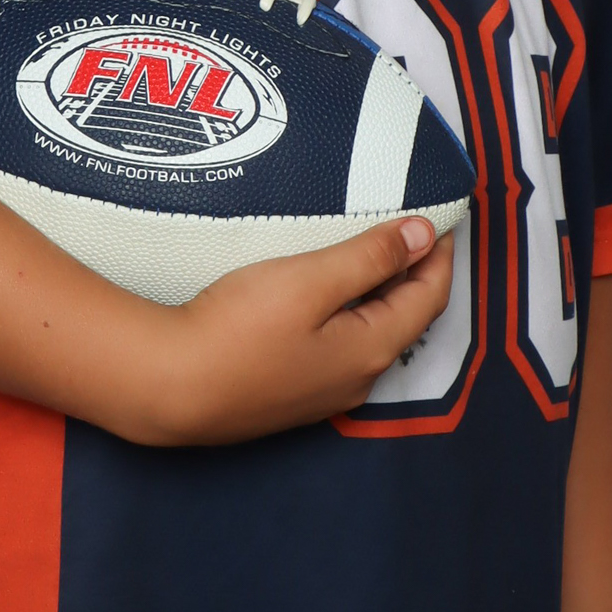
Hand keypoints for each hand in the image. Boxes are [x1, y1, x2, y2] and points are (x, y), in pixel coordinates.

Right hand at [140, 218, 455, 444]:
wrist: (169, 386)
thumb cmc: (238, 330)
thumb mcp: (310, 280)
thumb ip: (370, 257)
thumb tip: (423, 237)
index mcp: (372, 349)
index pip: (428, 296)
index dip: (439, 254)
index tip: (441, 217)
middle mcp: (356, 378)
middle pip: (403, 317)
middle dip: (413, 273)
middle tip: (411, 229)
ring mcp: (322, 392)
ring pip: (369, 333)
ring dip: (379, 293)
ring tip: (371, 252)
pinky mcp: (290, 394)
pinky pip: (338, 346)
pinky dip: (348, 313)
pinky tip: (326, 295)